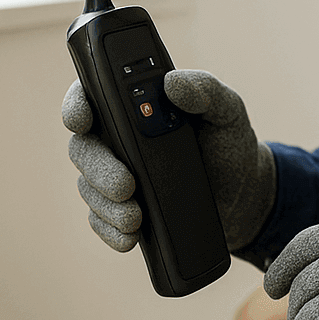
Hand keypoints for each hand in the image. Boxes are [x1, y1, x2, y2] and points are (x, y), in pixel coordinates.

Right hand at [62, 70, 277, 252]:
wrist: (241, 194)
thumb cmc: (228, 143)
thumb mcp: (227, 111)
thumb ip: (205, 89)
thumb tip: (172, 82)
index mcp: (136, 104)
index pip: (90, 94)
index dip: (77, 104)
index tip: (82, 120)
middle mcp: (117, 137)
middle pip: (85, 147)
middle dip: (99, 168)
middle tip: (126, 185)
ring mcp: (115, 174)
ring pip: (90, 187)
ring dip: (107, 205)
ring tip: (135, 217)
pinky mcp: (120, 208)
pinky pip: (101, 219)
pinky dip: (111, 229)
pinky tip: (130, 237)